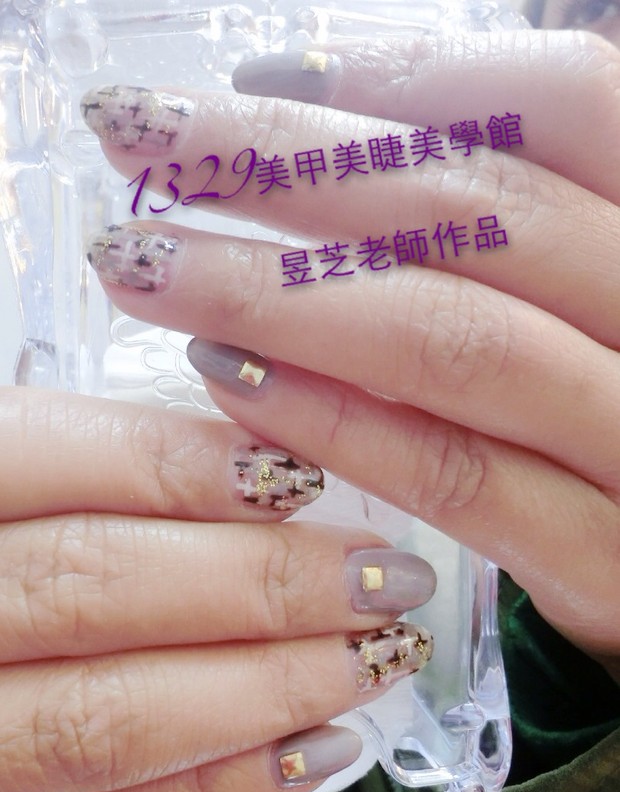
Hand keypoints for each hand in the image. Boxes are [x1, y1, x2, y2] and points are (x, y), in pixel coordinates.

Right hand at [0, 387, 434, 791]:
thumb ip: (74, 460)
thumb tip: (239, 444)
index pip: (58, 468)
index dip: (187, 469)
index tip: (303, 468)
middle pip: (98, 588)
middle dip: (261, 582)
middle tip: (384, 574)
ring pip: (110, 714)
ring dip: (267, 686)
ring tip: (377, 656)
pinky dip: (221, 788)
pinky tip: (320, 749)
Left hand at [81, 30, 619, 677]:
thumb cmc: (602, 410)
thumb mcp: (572, 300)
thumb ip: (490, 234)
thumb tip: (323, 147)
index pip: (563, 107)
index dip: (414, 82)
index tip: (265, 77)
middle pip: (480, 214)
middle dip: (294, 168)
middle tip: (148, 139)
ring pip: (457, 342)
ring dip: (284, 296)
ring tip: (149, 266)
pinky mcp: (598, 555)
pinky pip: (454, 476)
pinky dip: (336, 422)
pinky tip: (226, 377)